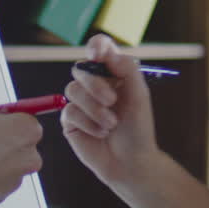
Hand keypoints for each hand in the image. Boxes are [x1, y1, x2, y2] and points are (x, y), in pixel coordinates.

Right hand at [60, 34, 160, 186]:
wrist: (130, 161)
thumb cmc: (138, 128)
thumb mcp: (139, 96)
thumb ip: (127, 70)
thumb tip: (110, 52)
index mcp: (112, 73)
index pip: (99, 49)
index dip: (96, 46)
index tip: (98, 53)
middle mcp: (94, 84)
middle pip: (81, 68)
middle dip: (96, 84)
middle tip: (112, 100)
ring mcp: (80, 101)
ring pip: (73, 90)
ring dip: (94, 108)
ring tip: (111, 124)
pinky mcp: (70, 120)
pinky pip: (69, 111)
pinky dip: (88, 122)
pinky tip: (101, 133)